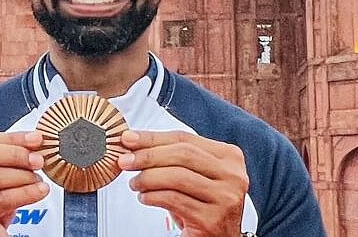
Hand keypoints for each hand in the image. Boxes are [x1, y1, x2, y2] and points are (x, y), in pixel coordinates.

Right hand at [0, 131, 49, 235]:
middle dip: (14, 154)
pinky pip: (2, 200)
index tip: (36, 139)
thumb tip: (34, 140)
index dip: (10, 138)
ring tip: (39, 180)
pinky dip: (26, 193)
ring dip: (23, 176)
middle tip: (38, 160)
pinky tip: (39, 192)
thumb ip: (4, 156)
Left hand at [119, 130, 248, 235]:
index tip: (128, 138)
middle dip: (148, 156)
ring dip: (148, 178)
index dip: (153, 137)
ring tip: (135, 184)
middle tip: (125, 161)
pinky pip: (174, 200)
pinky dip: (153, 196)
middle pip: (182, 154)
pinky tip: (144, 198)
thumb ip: (171, 157)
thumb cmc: (202, 205)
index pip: (185, 139)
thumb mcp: (193, 176)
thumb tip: (133, 141)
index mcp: (230, 156)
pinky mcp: (212, 219)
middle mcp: (233, 175)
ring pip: (177, 176)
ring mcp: (225, 198)